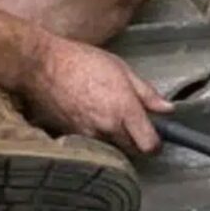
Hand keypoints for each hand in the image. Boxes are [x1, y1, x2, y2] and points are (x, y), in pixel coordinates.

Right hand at [22, 33, 172, 154]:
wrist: (42, 65)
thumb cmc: (80, 60)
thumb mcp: (120, 68)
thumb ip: (146, 92)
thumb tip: (166, 108)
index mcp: (124, 109)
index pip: (150, 145)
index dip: (155, 142)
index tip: (154, 133)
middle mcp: (108, 126)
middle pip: (133, 150)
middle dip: (136, 139)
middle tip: (130, 118)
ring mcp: (88, 134)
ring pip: (112, 148)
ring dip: (114, 137)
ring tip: (105, 112)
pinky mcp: (73, 136)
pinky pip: (93, 142)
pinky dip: (95, 134)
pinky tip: (89, 114)